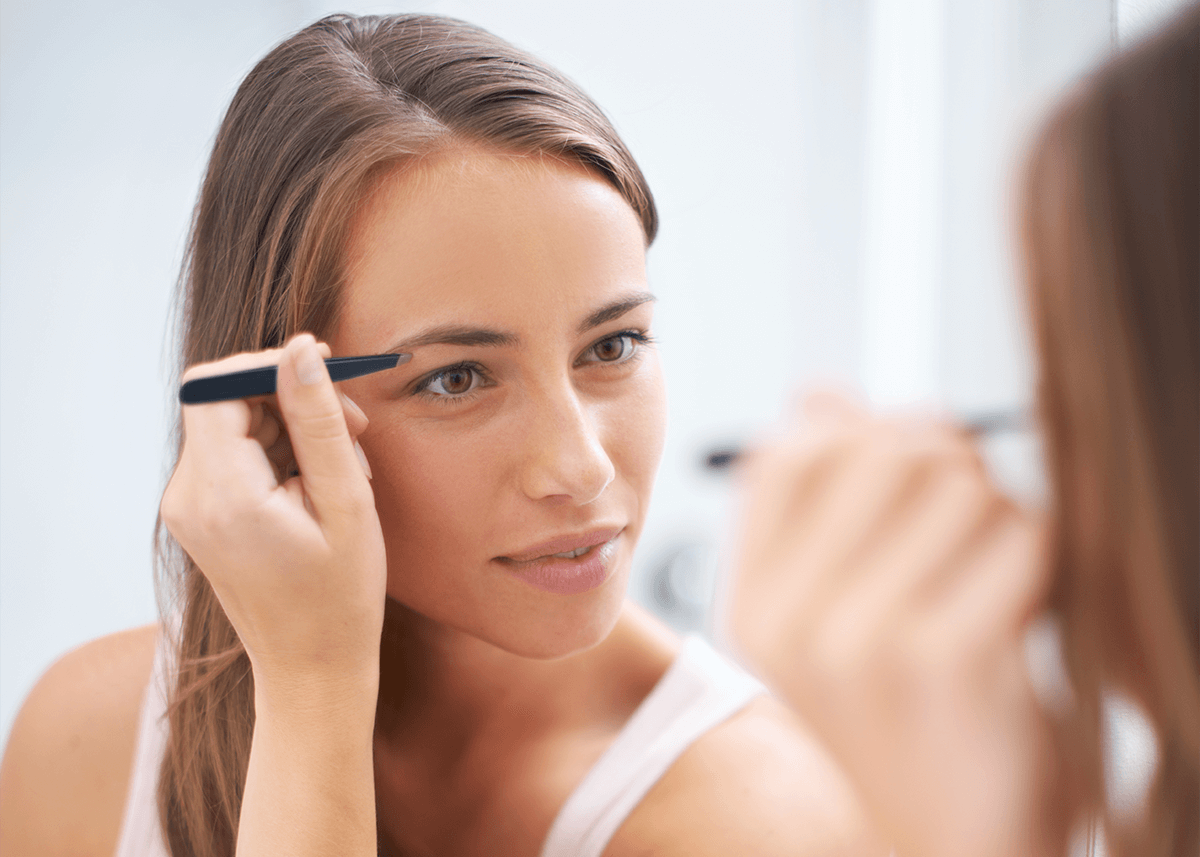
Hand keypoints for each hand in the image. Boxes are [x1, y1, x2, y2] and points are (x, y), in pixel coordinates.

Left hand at [161, 334, 386, 689]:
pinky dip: (277, 454)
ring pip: (234, 426)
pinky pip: (234, 456)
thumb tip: (299, 349)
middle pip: (226, 402)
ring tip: (344, 470)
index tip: (325, 372)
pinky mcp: (199, 515)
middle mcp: (188, 496)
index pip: (217, 387)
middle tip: (355, 429)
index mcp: (221, 494)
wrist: (311, 670)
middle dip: (290, 399)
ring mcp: (188, 508)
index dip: (268, 365)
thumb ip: (318, 420)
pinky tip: (319, 486)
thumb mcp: (346, 502)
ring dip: (291, 429)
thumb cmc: (340, 596)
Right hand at [728, 392, 1057, 856]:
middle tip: (968, 538)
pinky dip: (1042, 566)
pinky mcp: (945, 658)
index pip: (792, 451)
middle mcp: (790, 618)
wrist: (943, 851)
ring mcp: (859, 639)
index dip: (868, 445)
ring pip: (962, 483)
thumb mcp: (835, 623)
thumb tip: (817, 392)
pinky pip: (1021, 534)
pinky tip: (1021, 620)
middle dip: (950, 474)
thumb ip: (821, 506)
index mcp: (752, 604)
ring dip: (1003, 523)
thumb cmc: (905, 731)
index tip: (907, 495)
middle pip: (887, 449)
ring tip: (991, 588)